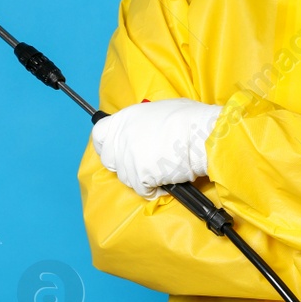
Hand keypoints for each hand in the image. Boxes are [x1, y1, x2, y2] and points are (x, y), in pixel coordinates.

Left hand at [91, 98, 223, 198]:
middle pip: (110, 160)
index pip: (99, 134)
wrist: (201, 134)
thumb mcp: (159, 111)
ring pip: (126, 178)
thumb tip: (145, 131)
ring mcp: (128, 158)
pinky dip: (154, 190)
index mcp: (123, 118)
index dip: (106, 145)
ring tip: (162, 172)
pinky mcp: (139, 176)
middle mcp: (120, 138)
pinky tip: (167, 182)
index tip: (117, 150)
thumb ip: (142, 123)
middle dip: (124, 165)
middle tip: (143, 165)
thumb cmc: (189, 119)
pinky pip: (143, 190)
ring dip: (141, 179)